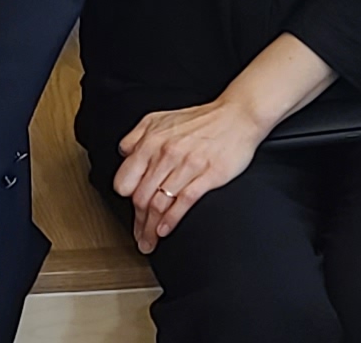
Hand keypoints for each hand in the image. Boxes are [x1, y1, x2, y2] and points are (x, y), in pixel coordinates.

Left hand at [113, 96, 269, 251]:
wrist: (237, 117)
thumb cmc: (201, 120)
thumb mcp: (160, 119)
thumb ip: (137, 136)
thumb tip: (123, 154)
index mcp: (151, 142)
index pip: (125, 179)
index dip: (125, 198)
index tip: (129, 209)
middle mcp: (165, 154)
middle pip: (141, 197)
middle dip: (137, 222)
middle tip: (138, 237)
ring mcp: (187, 166)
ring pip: (159, 203)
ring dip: (150, 228)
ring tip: (149, 242)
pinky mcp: (208, 175)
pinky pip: (184, 202)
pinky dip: (171, 220)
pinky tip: (164, 231)